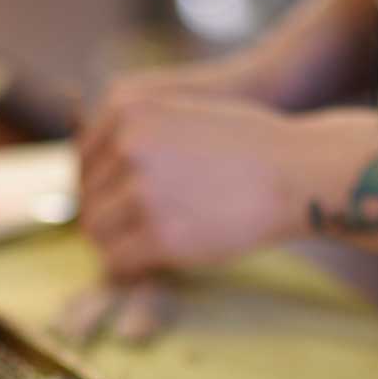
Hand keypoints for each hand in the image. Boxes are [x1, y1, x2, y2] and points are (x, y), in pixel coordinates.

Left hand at [77, 95, 305, 279]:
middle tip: (127, 234)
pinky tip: (148, 264)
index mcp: (127, 111)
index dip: (97, 187)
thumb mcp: (182, 113)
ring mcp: (140, 192)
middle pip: (87, 197)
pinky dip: (128, 267)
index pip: (83, 159)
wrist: (294, 170)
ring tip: (138, 249)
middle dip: (105, 218)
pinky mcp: (159, 236)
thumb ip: (137, 134)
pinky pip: (118, 260)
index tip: (113, 203)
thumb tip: (94, 168)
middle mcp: (126, 147)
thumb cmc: (249, 144)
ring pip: (96, 231)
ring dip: (113, 244)